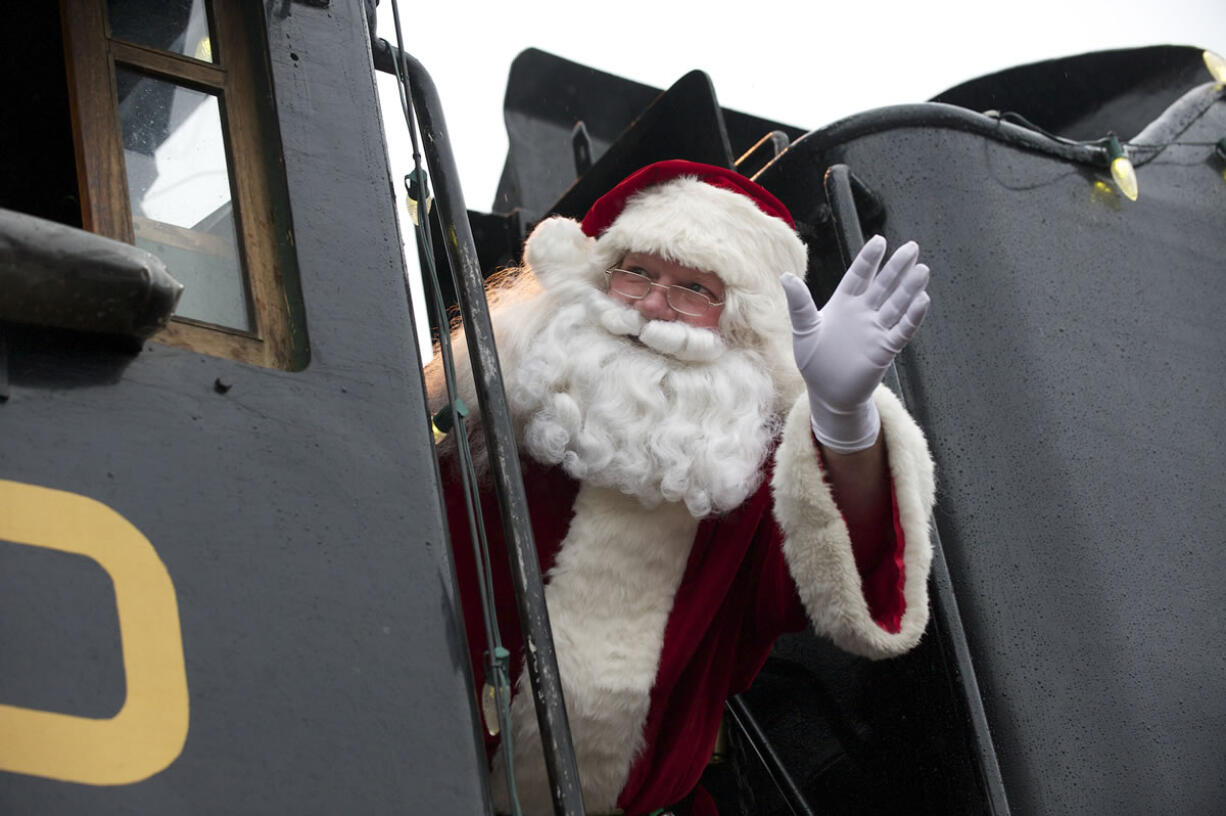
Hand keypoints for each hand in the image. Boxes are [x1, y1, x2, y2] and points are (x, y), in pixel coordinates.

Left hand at [781, 235, 930, 452]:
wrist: (828, 394)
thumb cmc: (815, 361)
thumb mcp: (804, 330)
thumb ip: (799, 303)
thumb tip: (785, 276)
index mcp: (844, 304)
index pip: (859, 276)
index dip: (869, 260)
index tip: (880, 240)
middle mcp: (864, 313)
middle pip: (883, 285)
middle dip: (897, 267)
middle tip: (912, 247)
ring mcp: (876, 330)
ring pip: (896, 304)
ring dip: (909, 288)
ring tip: (922, 269)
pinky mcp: (884, 349)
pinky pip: (901, 330)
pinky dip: (912, 317)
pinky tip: (923, 301)